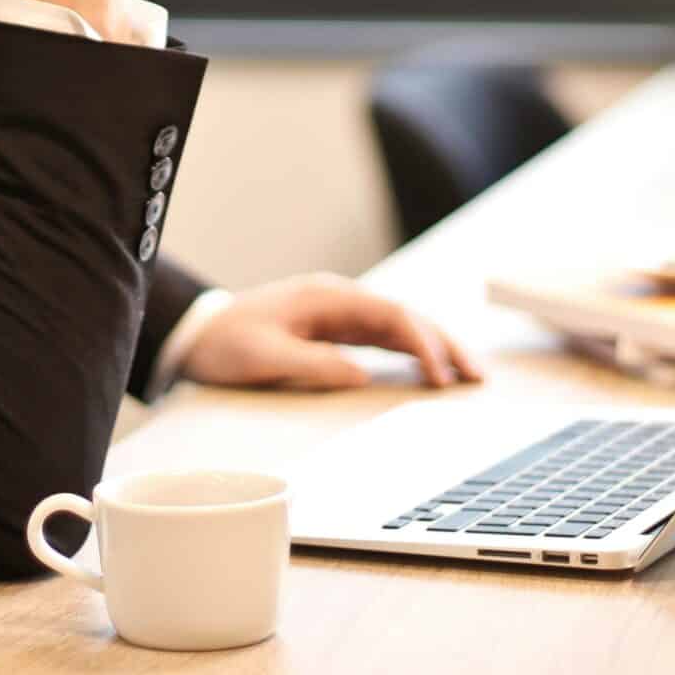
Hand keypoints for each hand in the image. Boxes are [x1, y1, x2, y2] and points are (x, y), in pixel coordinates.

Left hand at [178, 275, 484, 390]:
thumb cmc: (226, 343)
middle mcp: (340, 300)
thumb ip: (313, 364)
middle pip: (406, 317)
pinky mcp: (336, 330)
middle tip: (478, 376)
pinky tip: (433, 371)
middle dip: (445, 344)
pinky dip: (413, 353)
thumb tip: (362, 375)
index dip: (422, 344)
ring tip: (469, 376)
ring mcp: (340, 313)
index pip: (390, 315)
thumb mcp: (263, 357)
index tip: (440, 375)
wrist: (197, 332)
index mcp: (327, 298)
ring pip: (401, 327)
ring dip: (436, 348)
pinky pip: (384, 338)